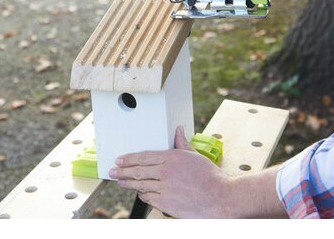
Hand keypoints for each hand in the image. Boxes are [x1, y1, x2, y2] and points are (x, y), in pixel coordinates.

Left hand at [110, 126, 233, 217]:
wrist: (221, 198)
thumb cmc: (211, 177)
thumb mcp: (195, 156)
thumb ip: (182, 143)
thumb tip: (178, 129)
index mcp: (172, 157)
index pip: (144, 156)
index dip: (129, 158)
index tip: (120, 159)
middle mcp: (166, 172)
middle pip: (138, 171)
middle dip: (122, 171)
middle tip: (112, 170)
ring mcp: (165, 188)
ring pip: (140, 185)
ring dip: (128, 183)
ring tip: (119, 181)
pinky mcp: (167, 203)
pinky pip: (148, 197)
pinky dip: (142, 194)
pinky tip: (138, 192)